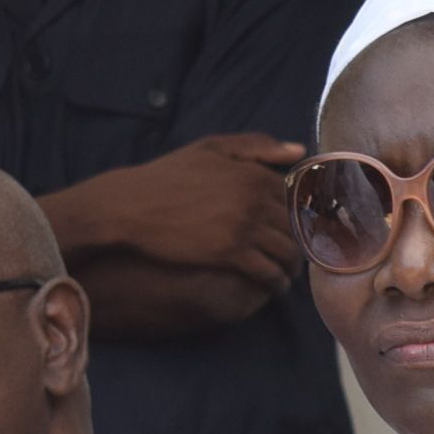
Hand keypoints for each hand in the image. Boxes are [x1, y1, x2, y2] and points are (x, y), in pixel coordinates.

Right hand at [53, 133, 305, 286]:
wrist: (129, 207)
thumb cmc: (168, 177)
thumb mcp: (210, 148)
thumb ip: (255, 146)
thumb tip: (299, 151)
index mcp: (254, 173)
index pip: (297, 200)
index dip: (304, 218)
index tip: (303, 231)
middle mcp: (255, 199)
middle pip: (298, 228)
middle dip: (303, 245)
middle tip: (302, 259)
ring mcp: (244, 227)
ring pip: (288, 253)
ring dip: (293, 268)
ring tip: (289, 275)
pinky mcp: (231, 253)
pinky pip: (269, 273)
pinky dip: (277, 283)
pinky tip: (275, 288)